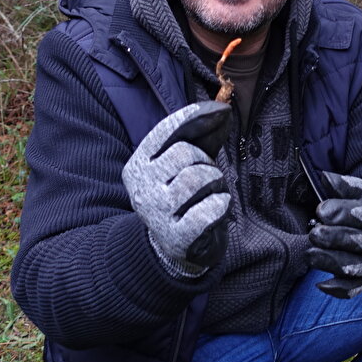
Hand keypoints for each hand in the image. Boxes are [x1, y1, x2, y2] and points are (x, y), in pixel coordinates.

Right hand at [122, 101, 231, 272]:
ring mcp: (156, 213)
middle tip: (207, 180)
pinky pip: (210, 210)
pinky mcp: (177, 237)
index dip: (196, 116)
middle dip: (207, 162)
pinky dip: (221, 206)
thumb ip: (202, 135)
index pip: (167, 130)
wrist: (177, 250)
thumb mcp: (189, 162)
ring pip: (198, 178)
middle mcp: (140, 187)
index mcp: (138, 164)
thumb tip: (223, 110)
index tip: (222, 112)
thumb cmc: (186, 198)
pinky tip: (216, 211)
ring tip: (211, 195)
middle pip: (186, 154)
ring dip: (216, 184)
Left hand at [306, 172, 361, 297]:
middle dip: (335, 238)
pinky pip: (354, 288)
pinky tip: (320, 284)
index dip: (344, 213)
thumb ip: (342, 185)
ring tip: (309, 254)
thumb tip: (324, 177)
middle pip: (360, 243)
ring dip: (331, 262)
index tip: (321, 210)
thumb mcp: (358, 192)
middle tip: (314, 233)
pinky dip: (338, 289)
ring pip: (355, 268)